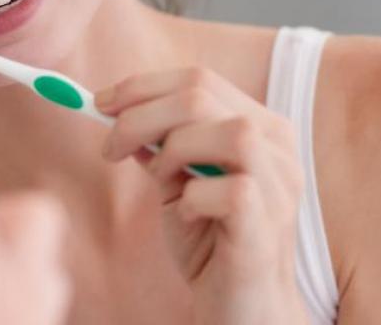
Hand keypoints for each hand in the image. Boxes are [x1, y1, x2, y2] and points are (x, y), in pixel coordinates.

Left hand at [96, 67, 308, 324]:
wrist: (242, 311)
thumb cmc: (211, 244)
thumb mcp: (176, 183)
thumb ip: (157, 145)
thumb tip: (115, 109)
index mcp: (258, 125)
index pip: (198, 79)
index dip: (142, 86)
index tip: (99, 103)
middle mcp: (278, 146)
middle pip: (201, 94)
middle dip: (139, 115)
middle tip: (109, 147)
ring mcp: (280, 183)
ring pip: (225, 130)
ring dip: (172, 150)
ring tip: (161, 181)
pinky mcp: (269, 222)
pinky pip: (229, 190)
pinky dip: (193, 198)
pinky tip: (188, 216)